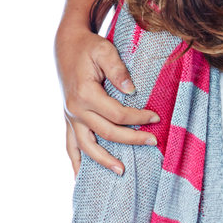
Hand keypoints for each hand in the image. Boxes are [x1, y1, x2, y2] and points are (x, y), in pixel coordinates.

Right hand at [57, 23, 160, 177]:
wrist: (66, 44)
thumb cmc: (89, 47)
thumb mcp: (105, 50)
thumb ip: (118, 70)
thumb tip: (132, 92)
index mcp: (85, 93)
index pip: (117, 114)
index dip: (138, 118)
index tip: (156, 117)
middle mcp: (75, 109)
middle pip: (107, 133)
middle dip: (132, 139)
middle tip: (153, 142)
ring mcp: (70, 117)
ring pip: (86, 146)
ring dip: (104, 161)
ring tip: (121, 172)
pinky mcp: (68, 120)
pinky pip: (70, 146)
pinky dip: (76, 163)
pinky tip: (81, 177)